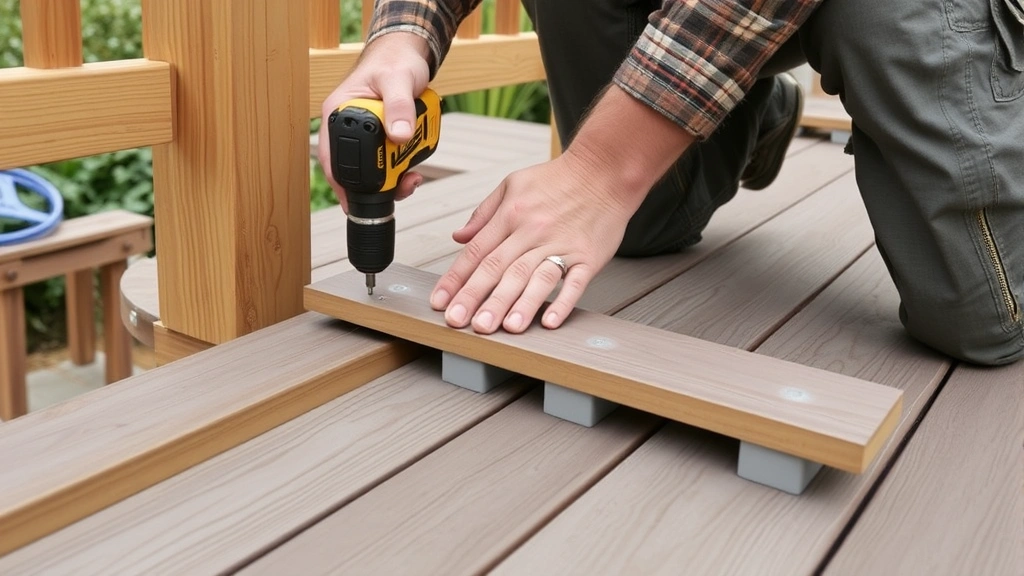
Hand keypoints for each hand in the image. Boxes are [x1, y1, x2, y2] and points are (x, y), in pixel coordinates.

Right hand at [318, 32, 431, 211]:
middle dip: (378, 184)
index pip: (330, 156)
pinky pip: (391, 160)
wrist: (409, 54)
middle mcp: (348, 126)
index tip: (354, 202)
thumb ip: (399, 105)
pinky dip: (403, 165)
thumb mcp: (398, 79)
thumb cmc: (396, 60)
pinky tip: (414, 161)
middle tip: (403, 184)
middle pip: (355, 169)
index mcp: (339, 112)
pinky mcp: (383, 137)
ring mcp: (366, 133)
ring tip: (412, 174)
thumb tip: (400, 135)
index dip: (341, 184)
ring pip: (376, 168)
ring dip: (395, 177)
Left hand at [428, 149, 643, 333]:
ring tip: (503, 328)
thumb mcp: (513, 184)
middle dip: (478, 298)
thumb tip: (459, 237)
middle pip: (501, 269)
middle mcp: (534, 231)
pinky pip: (574, 282)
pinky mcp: (588, 256)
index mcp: (511, 215)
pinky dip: (562, 302)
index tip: (441, 302)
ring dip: (518, 305)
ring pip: (535, 278)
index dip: (456, 279)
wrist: (606, 169)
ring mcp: (562, 245)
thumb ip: (484, 213)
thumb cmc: (559, 179)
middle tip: (461, 322)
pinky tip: (549, 321)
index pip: (477, 252)